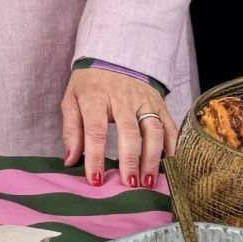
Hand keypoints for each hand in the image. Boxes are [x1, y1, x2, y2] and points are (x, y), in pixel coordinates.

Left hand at [61, 66, 173, 187]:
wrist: (114, 56)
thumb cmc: (90, 84)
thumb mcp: (71, 99)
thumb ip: (71, 130)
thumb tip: (70, 160)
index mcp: (95, 97)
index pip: (95, 131)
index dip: (96, 157)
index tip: (96, 180)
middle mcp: (122, 99)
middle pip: (129, 132)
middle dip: (130, 161)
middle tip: (129, 185)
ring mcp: (144, 101)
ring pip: (153, 131)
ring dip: (153, 158)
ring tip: (149, 182)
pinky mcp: (160, 104)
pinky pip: (170, 127)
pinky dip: (172, 147)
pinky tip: (169, 166)